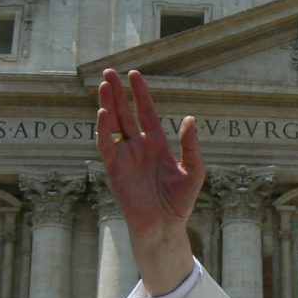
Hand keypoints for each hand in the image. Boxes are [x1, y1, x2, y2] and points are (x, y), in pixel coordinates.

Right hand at [97, 69, 203, 294]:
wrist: (165, 227)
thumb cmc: (180, 201)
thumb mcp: (194, 171)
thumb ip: (192, 145)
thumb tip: (190, 119)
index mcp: (157, 144)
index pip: (146, 112)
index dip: (141, 94)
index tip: (134, 74)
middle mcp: (139, 147)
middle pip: (125, 113)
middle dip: (118, 92)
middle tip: (109, 70)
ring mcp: (126, 157)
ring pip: (113, 125)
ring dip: (108, 105)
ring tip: (104, 84)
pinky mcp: (115, 170)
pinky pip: (106, 146)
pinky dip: (103, 129)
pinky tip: (103, 112)